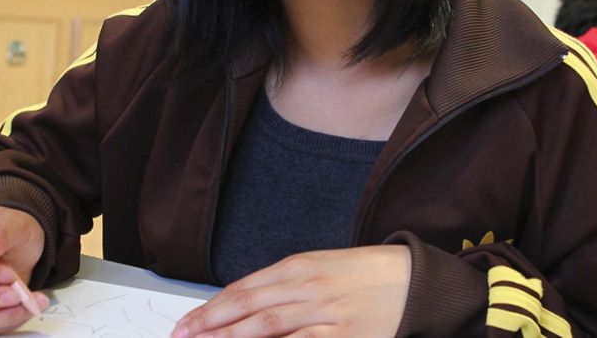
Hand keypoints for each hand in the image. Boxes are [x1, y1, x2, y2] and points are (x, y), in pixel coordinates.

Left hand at [172, 245, 410, 337]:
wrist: (415, 280)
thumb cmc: (367, 274)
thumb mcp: (322, 266)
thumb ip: (284, 285)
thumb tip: (243, 305)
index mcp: (299, 265)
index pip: (243, 290)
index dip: (210, 308)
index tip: (186, 323)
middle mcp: (307, 287)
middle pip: (246, 309)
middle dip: (209, 326)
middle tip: (181, 337)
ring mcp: (325, 313)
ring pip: (265, 330)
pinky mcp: (344, 336)